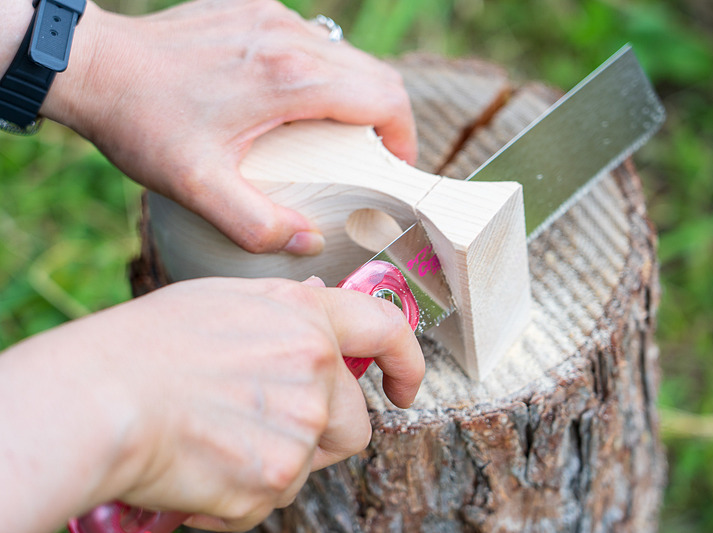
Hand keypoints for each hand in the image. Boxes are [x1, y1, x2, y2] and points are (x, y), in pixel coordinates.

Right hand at [0, 277, 423, 531]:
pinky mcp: (274, 479)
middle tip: (267, 435)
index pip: (388, 332)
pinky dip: (238, 498)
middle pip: (354, 426)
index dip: (407, 363)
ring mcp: (301, 426)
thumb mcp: (226, 300)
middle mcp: (318, 368)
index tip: (404, 388)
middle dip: (323, 438)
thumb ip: (285, 312)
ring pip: (307, 467)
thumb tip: (318, 313)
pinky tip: (199, 469)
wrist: (101, 398)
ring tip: (213, 443)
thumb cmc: (148, 344)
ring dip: (272, 467)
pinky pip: (269, 502)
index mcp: (307, 318)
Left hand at [41, 0, 417, 254]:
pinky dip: (323, 75)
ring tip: (335, 137)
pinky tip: (295, 104)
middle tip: (371, 159)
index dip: (403, 137)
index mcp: (290, 79)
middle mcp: (290, 38)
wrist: (93, 66)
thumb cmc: (142, 124)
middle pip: (375, 74)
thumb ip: (257, 224)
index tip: (392, 167)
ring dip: (355, 96)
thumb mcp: (197, 188)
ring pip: (347, 56)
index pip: (385, 98)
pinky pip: (313, 42)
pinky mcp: (254, 11)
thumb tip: (308, 241)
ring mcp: (272, 18)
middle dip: (388, 119)